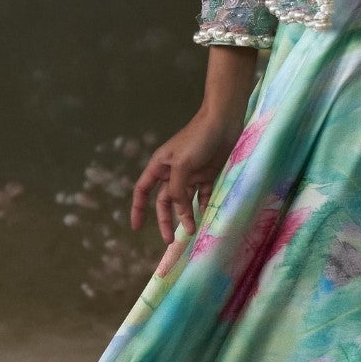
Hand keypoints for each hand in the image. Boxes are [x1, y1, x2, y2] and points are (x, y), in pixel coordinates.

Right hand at [130, 109, 245, 243]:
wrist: (224, 121)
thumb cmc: (198, 138)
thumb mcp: (182, 165)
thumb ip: (177, 190)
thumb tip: (178, 212)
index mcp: (160, 166)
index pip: (142, 190)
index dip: (138, 208)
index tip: (136, 227)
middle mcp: (173, 172)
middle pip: (164, 201)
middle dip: (165, 220)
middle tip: (170, 240)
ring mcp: (190, 174)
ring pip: (184, 201)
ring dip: (186, 216)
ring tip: (192, 231)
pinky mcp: (207, 175)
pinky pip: (202, 196)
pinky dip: (203, 206)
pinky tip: (206, 217)